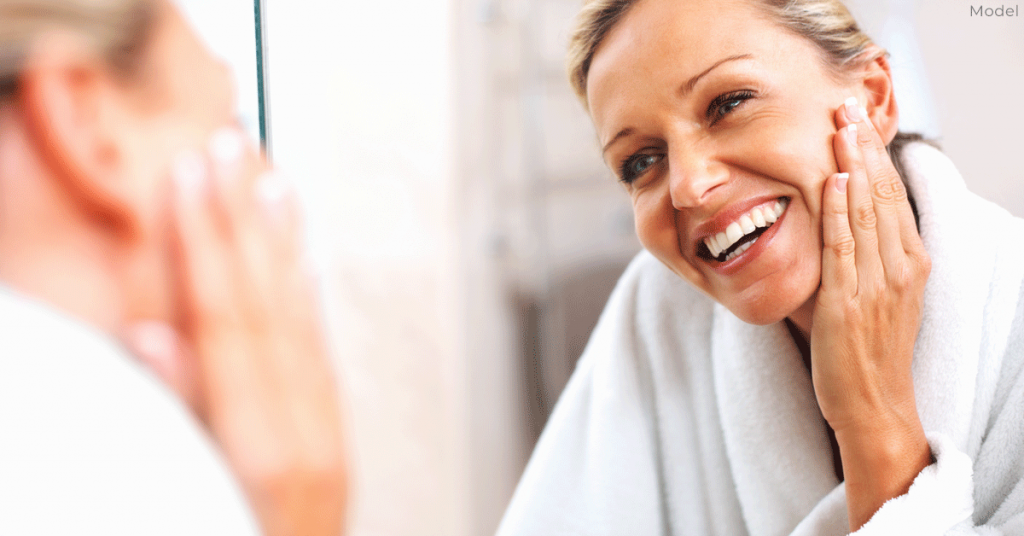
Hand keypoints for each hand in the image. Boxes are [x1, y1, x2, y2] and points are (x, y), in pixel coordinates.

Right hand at [123, 129, 347, 535]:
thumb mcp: (188, 499)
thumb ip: (171, 419)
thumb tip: (149, 334)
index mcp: (260, 450)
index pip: (227, 321)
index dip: (206, 242)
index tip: (192, 174)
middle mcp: (304, 435)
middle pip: (267, 307)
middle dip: (243, 223)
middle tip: (229, 147)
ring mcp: (325, 440)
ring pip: (302, 323)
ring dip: (282, 248)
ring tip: (272, 183)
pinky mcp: (332, 447)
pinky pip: (320, 356)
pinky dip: (306, 300)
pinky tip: (298, 264)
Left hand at [812, 98, 931, 529]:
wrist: (874, 407)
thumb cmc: (867, 353)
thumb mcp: (874, 296)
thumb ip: (862, 257)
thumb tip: (838, 218)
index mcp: (909, 264)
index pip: (891, 198)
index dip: (874, 157)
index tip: (857, 123)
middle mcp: (900, 269)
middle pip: (882, 195)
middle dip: (864, 148)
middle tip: (846, 107)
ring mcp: (878, 286)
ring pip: (867, 213)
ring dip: (853, 166)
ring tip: (842, 127)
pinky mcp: (850, 304)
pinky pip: (846, 248)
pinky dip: (843, 213)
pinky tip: (838, 181)